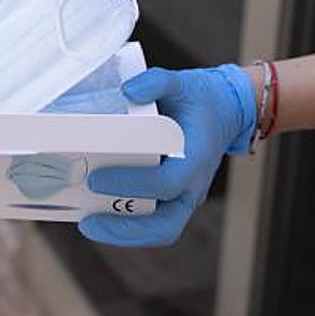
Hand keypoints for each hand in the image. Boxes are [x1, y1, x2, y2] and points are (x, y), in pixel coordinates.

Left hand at [79, 65, 256, 246]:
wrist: (227, 110)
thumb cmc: (202, 100)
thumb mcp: (182, 82)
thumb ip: (156, 82)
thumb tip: (129, 91)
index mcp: (196, 159)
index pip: (165, 183)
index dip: (130, 184)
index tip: (96, 178)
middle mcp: (192, 185)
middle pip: (165, 225)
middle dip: (125, 230)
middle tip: (88, 223)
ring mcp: (185, 196)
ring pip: (159, 230)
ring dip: (123, 233)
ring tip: (88, 224)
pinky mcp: (174, 199)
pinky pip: (153, 222)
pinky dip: (127, 224)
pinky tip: (99, 214)